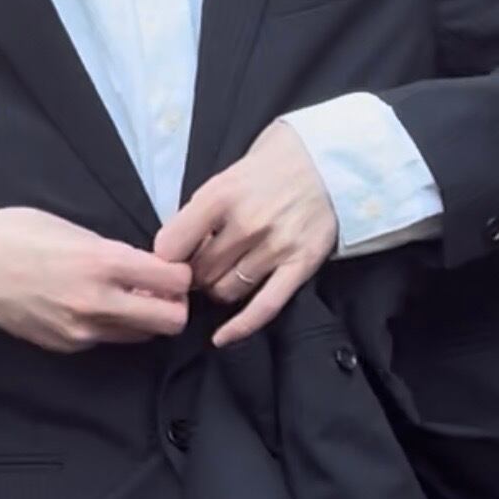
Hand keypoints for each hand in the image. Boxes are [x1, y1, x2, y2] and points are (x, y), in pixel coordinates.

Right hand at [0, 208, 192, 349]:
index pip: (173, 281)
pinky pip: (108, 339)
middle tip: (163, 292)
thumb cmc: (12, 234)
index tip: (174, 268)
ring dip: (145, 319)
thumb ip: (111, 250)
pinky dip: (113, 325)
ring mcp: (82, 330)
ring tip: (129, 298)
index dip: (181, 274)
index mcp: (101, 263)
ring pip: (142, 335)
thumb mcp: (70, 228)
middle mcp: (97, 303)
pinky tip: (94, 306)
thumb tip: (144, 266)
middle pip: (170, 321)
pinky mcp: (68, 346)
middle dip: (174, 306)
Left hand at [151, 120, 337, 346]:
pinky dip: (240, 327)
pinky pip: (264, 307)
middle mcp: (248, 222)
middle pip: (200, 272)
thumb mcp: (229, 173)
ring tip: (225, 275)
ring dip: (219, 290)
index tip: (172, 259)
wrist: (331, 160)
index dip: (167, 257)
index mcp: (222, 194)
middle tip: (203, 266)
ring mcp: (275, 246)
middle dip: (195, 274)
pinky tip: (222, 338)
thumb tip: (175, 246)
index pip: (172, 245)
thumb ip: (203, 209)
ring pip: (226, 291)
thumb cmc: (274, 164)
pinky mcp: (300, 265)